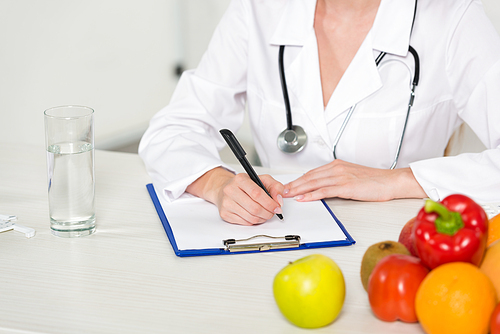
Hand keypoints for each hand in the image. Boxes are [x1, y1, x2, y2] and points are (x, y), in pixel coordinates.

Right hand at [186, 167, 284, 224]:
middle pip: (254, 208)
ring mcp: (226, 203)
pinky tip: (255, 215)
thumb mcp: (262, 180)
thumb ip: (275, 187)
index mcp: (240, 179)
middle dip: (268, 213)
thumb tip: (279, 200)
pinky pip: (245, 222)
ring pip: (250, 217)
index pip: (257, 193)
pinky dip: (254, 221)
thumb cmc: (245, 185)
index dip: (269, 203)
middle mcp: (230, 190)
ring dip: (262, 218)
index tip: (277, 207)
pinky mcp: (225, 214)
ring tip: (265, 213)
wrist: (225, 189)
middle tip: (272, 212)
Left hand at [282, 159, 425, 201]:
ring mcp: (341, 177)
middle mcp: (337, 168)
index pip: (313, 173)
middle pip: (309, 177)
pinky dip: (311, 195)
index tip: (289, 185)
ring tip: (287, 195)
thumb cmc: (375, 181)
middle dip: (294, 184)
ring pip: (313, 183)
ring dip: (298, 190)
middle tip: (282, 191)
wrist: (392, 181)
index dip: (299, 180)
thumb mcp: (352, 177)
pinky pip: (324, 191)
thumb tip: (324, 187)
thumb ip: (337, 179)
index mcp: (337, 165)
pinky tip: (303, 198)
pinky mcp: (346, 186)